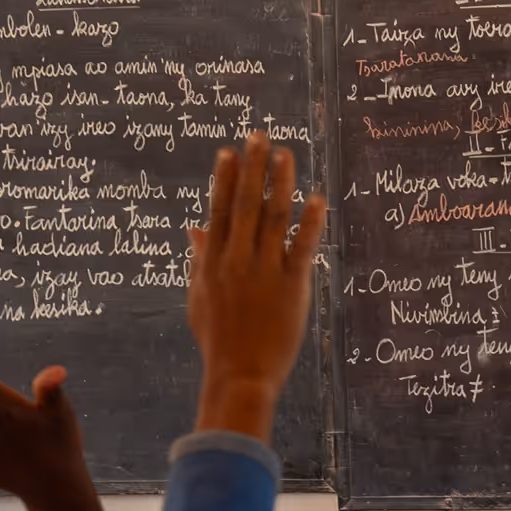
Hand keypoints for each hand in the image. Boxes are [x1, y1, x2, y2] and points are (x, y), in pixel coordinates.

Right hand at [189, 131, 321, 438]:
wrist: (239, 374)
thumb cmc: (218, 338)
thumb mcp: (199, 296)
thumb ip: (199, 259)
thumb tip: (193, 228)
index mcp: (213, 262)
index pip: (219, 210)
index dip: (224, 178)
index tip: (231, 151)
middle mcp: (236, 260)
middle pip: (244, 204)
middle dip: (252, 168)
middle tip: (260, 136)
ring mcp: (264, 272)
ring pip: (272, 218)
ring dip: (279, 183)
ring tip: (285, 155)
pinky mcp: (292, 287)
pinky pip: (302, 248)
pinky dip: (309, 222)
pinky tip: (316, 198)